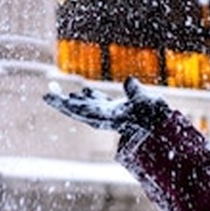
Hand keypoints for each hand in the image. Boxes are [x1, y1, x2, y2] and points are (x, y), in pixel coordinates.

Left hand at [43, 77, 169, 133]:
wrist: (162, 130)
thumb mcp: (146, 103)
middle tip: (47, 95)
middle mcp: (105, 118)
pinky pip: (99, 104)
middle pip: (78, 110)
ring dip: (74, 101)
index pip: (79, 110)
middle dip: (62, 102)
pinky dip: (89, 97)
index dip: (62, 104)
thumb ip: (136, 92)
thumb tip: (128, 80)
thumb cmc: (154, 117)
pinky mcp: (118, 112)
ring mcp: (111, 115)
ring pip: (87, 107)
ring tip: (62, 92)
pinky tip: (84, 90)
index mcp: (106, 117)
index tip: (48, 98)